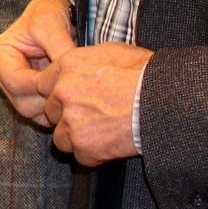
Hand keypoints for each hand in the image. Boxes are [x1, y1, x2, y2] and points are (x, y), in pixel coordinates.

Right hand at [0, 0, 77, 122]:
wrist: (55, 15)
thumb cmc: (48, 15)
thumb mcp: (51, 25)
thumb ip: (59, 49)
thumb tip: (69, 74)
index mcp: (0, 55)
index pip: (16, 82)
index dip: (41, 85)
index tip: (64, 81)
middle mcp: (2, 75)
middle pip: (22, 102)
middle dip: (48, 100)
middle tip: (72, 90)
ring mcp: (14, 88)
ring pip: (31, 112)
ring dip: (52, 108)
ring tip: (73, 93)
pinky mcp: (29, 96)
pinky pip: (39, 114)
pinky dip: (54, 111)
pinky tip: (70, 98)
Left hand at [40, 43, 151, 163]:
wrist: (163, 101)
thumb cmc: (145, 73)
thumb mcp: (112, 52)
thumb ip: (86, 61)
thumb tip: (81, 66)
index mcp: (67, 66)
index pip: (44, 84)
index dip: (59, 94)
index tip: (73, 99)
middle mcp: (62, 92)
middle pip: (51, 112)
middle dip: (67, 117)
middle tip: (93, 118)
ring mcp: (71, 120)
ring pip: (61, 138)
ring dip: (78, 139)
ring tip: (103, 133)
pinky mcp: (84, 145)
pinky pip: (80, 157)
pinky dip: (94, 155)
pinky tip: (112, 144)